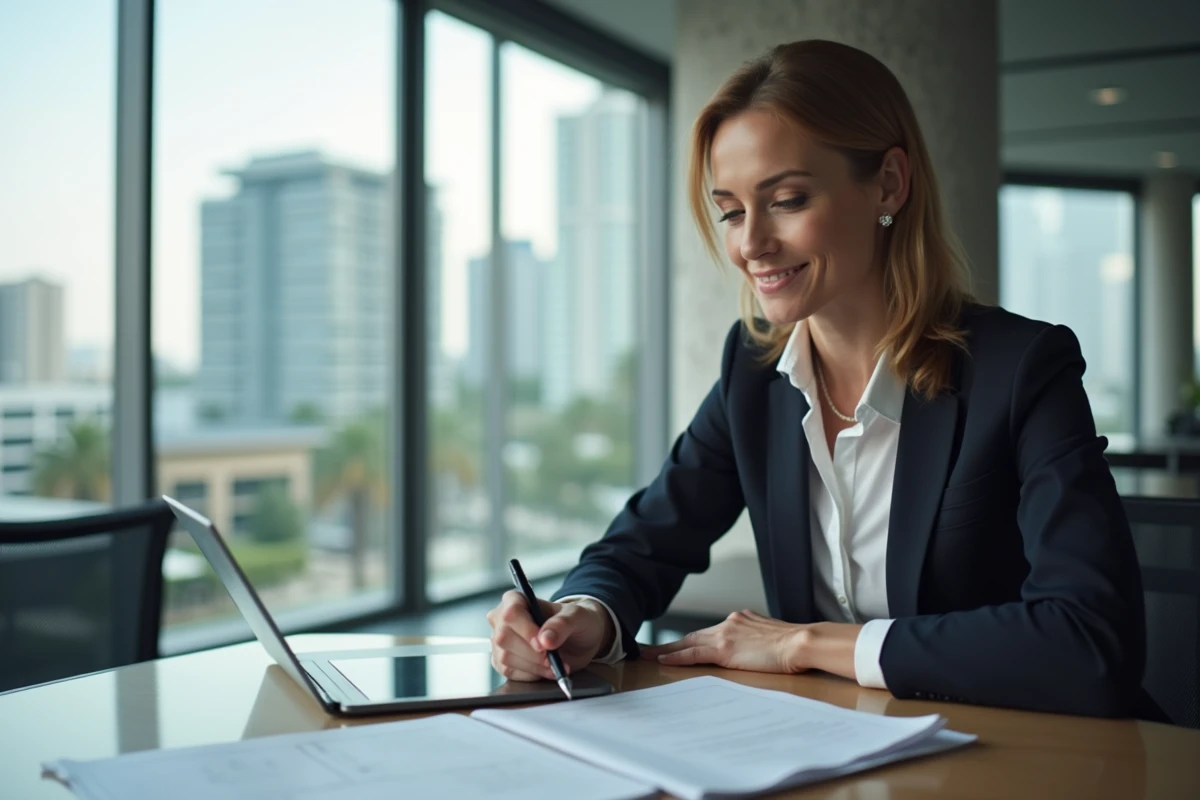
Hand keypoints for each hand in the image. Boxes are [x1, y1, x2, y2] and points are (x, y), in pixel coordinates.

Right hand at [486, 591, 613, 681]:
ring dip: (534, 666)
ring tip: (554, 665)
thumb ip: (562, 624)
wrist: (579, 641)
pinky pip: (509, 672)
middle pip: (504, 638)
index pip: (511, 613)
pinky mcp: (503, 661)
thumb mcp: (577, 617)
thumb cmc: (575, 621)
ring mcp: (500, 641)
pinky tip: (545, 670)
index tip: (543, 645)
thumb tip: (545, 640)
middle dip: (532, 653)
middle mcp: (502, 619)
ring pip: (505, 657)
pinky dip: (531, 675)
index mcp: (516, 600)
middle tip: (553, 659)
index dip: (526, 630)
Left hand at [639, 610, 809, 673]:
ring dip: (666, 650)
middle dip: (671, 643)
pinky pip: (694, 653)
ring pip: (688, 643)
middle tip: (650, 649)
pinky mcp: (724, 649)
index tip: (680, 645)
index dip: (692, 640)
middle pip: (694, 635)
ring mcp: (725, 634)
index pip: (711, 632)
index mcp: (741, 620)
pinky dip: (676, 657)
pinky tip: (662, 660)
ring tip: (647, 655)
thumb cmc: (794, 644)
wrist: (801, 641)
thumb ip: (757, 640)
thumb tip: (756, 650)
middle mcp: (730, 623)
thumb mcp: (772, 638)